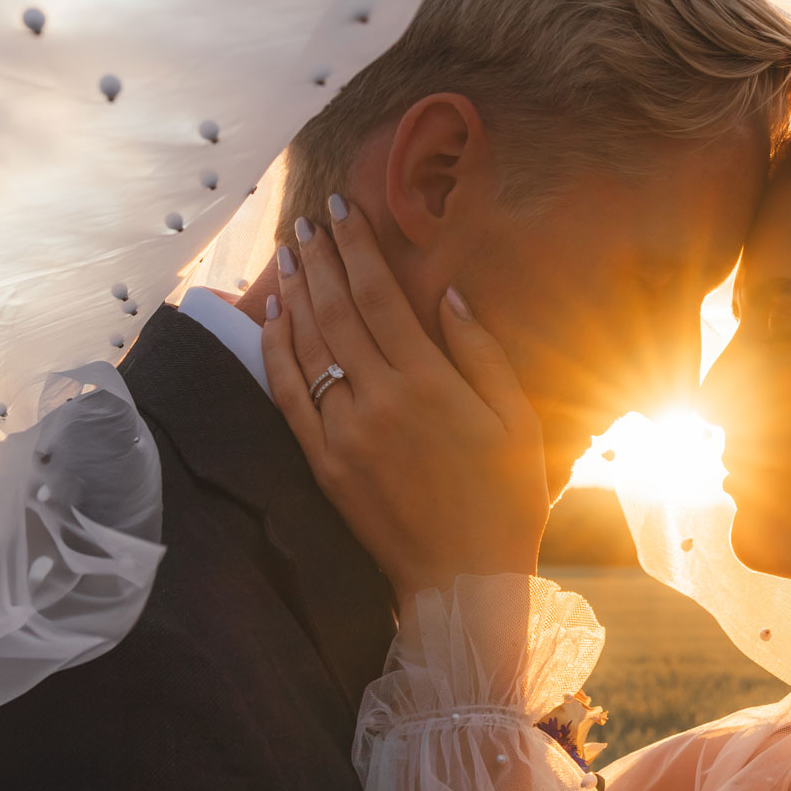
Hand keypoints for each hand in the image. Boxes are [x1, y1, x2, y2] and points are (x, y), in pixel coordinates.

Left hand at [260, 198, 549, 601]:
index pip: (382, 297)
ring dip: (296, 293)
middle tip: (310, 220)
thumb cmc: (505, 501)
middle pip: (338, 311)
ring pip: (308, 345)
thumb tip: (450, 295)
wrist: (463, 580)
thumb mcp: (516, 422)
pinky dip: (277, 349)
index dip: (359, 248)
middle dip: (323, 258)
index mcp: (431, 385)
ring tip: (290, 253)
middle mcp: (380, 402)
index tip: (344, 210)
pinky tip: (274, 317)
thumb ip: (482, 354)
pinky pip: (289, 394)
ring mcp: (345, 433)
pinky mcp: (324, 463)